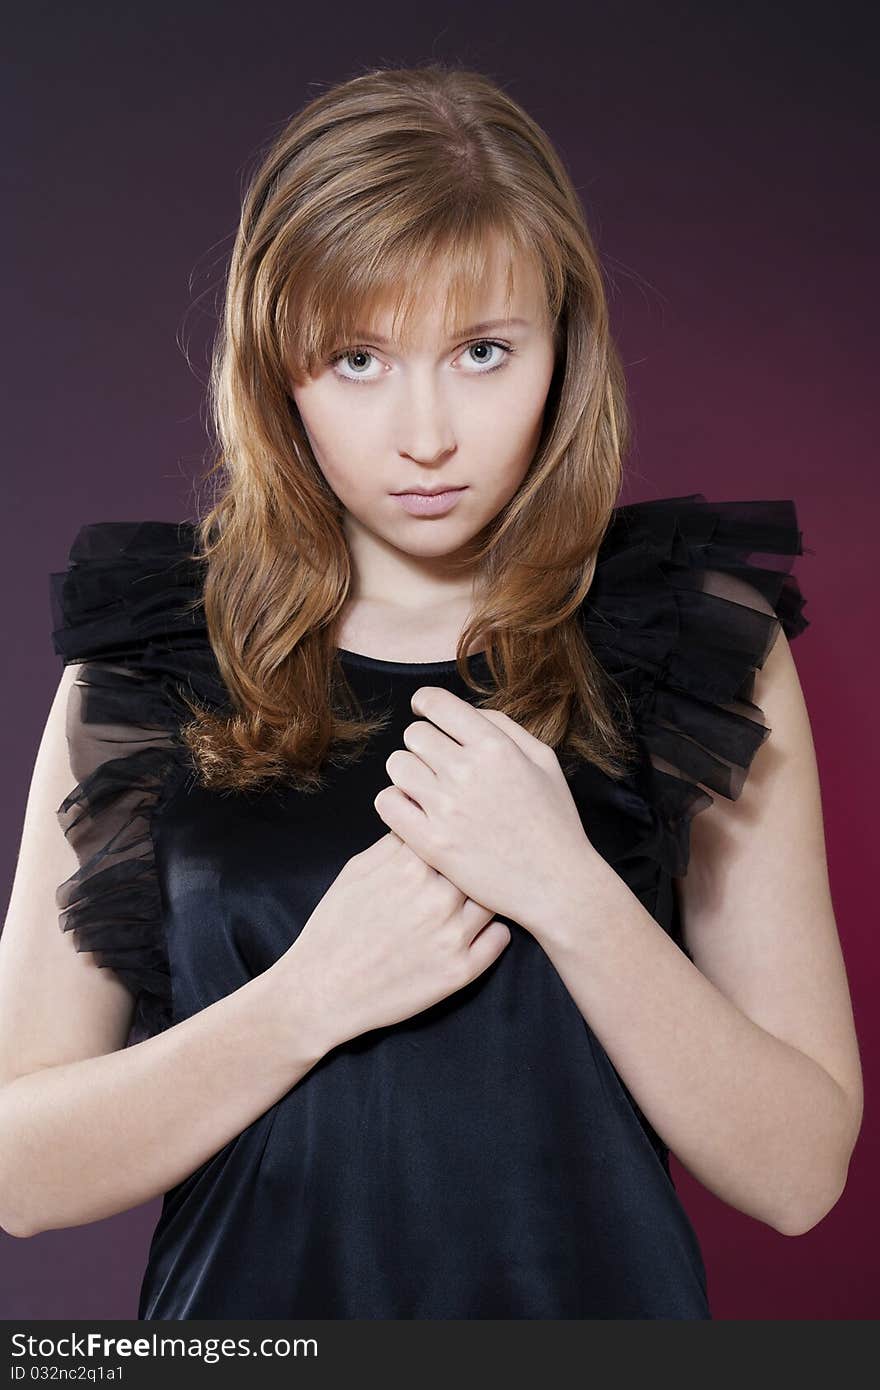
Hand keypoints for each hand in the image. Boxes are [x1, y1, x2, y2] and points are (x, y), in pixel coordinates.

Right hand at [289, 832, 510, 1049]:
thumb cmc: (334, 928)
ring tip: (472, 902)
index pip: (452, 835)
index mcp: (410, 867)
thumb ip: (393, 844)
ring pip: (493, 899)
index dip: (452, 841)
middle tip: (465, 874)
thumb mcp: (355, 871)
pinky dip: (493, 931)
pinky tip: (477, 930)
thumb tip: (420, 825)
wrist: (323, 990)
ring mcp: (452, 935)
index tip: (451, 846)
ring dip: (484, 898)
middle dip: (470, 868)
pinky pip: (500, 938)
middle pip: (476, 866)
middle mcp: (437, 898)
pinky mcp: (461, 971)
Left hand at [373, 685, 593, 932]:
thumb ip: (505, 728)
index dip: (425, 702)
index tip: (422, 709)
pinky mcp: (430, 842)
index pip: (437, 703)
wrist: (556, 883)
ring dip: (407, 772)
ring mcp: (445, 808)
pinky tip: (412, 808)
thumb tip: (467, 712)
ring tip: (425, 787)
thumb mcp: (544, 761)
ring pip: (397, 765)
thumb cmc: (554, 822)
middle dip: (422, 743)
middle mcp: (466, 772)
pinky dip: (394, 801)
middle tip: (435, 761)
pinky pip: (387, 803)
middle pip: (413, 735)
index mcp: (495, 747)